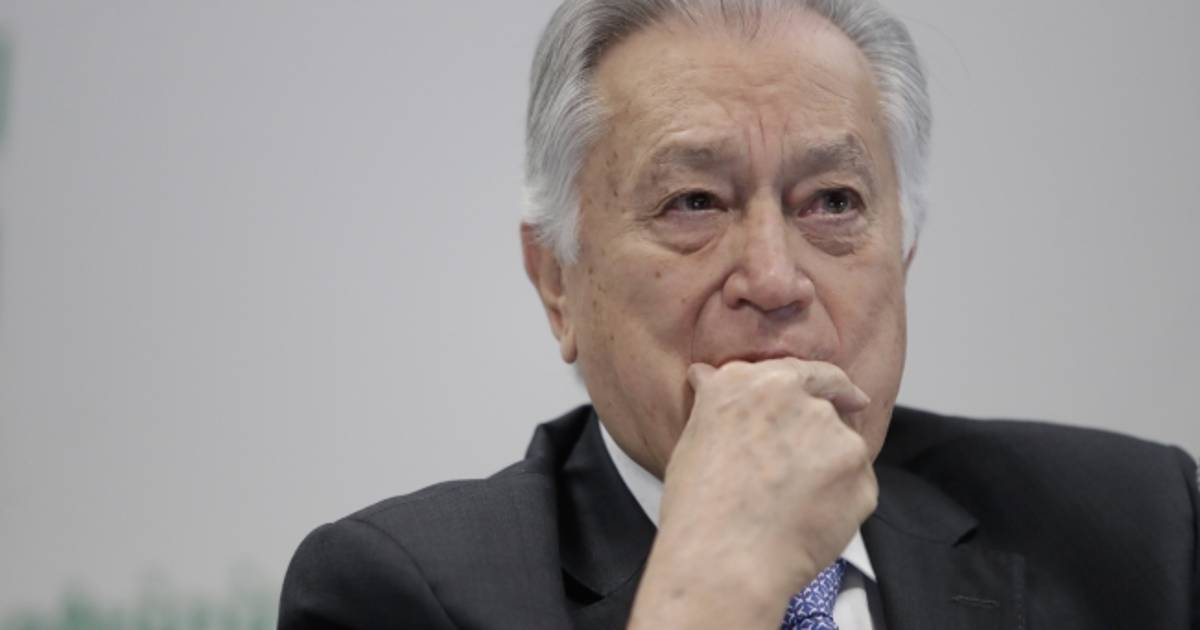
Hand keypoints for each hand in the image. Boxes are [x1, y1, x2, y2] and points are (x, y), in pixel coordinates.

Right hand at [628, 358, 877, 628]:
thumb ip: (717, 400)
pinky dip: (840, 502)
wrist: (725, 561)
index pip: (805, 371)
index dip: (825, 384)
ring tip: (790, 507)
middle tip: (804, 467)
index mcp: (755, 382)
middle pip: (827, 408)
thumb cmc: (699, 506)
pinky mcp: (860, 476)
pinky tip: (807, 522)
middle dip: (819, 434)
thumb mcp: (694, 437)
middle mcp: (800, 399)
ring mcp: (836, 436)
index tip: (844, 394)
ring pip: (843, 449)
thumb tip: (708, 375)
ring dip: (827, 470)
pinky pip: (856, 487)